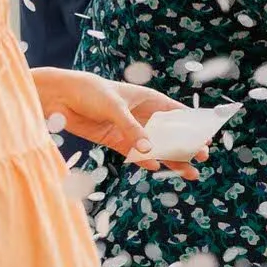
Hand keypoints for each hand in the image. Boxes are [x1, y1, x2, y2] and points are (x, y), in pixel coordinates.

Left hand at [31, 68, 201, 176]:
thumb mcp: (114, 108)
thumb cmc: (91, 92)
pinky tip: (156, 167)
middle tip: (202, 159)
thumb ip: (132, 129)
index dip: (194, 126)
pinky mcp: (115, 140)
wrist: (59, 97)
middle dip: (187, 147)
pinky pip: (134, 154)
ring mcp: (130, 129)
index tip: (208, 139)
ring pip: (156, 147)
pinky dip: (144, 161)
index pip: (178, 114)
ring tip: (189, 174)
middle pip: (171, 134)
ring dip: (171, 159)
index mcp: (150, 100)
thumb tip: (148, 151)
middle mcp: (143, 116)